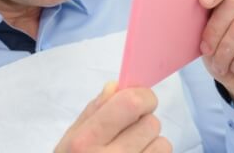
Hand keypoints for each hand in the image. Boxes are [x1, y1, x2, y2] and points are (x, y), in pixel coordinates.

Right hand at [55, 81, 171, 152]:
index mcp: (85, 142)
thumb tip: (116, 86)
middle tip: (126, 137)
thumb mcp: (69, 141)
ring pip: (163, 144)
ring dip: (151, 146)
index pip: (133, 103)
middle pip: (152, 123)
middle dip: (142, 125)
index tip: (137, 103)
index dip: (142, 97)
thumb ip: (93, 111)